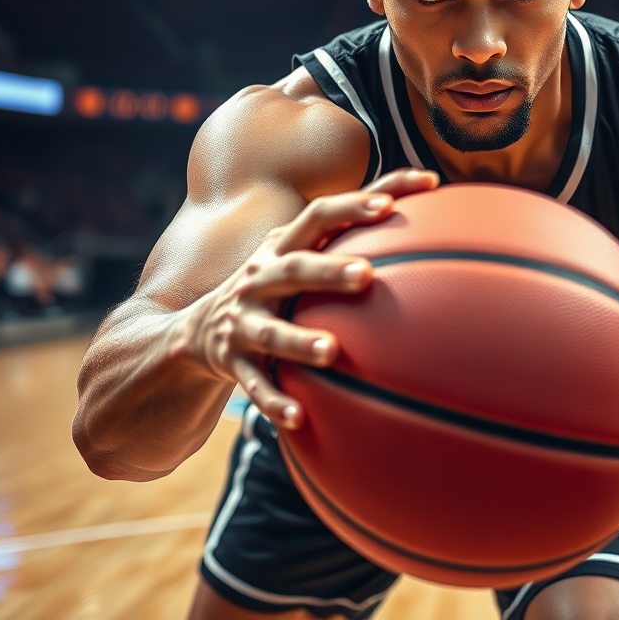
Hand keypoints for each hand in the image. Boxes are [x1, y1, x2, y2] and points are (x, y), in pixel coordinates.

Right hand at [183, 168, 437, 429]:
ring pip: (272, 333)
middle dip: (328, 271)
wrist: (198, 331)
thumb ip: (346, 234)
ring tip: (331, 351)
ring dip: (300, 342)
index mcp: (282, 247)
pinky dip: (275, 401)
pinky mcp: (235, 363)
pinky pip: (255, 385)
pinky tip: (299, 416)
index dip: (351, 207)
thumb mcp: (297, 254)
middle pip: (294, 269)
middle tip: (366, 274)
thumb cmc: (275, 284)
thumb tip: (420, 203)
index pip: (318, 215)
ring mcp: (245, 322)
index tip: (389, 203)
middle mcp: (260, 279)